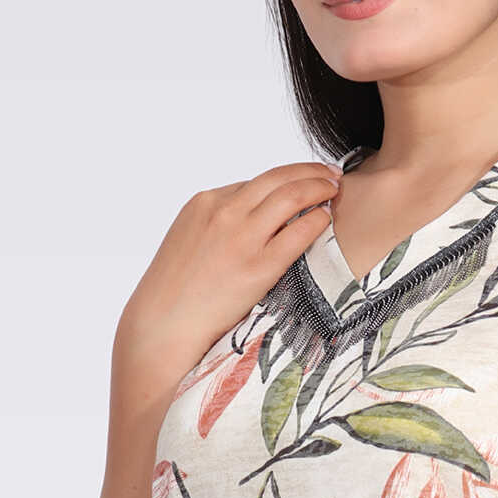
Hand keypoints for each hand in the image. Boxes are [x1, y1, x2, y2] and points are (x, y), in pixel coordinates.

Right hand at [114, 160, 342, 384]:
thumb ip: (218, 225)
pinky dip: (317, 220)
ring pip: (291, 195)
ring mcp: (242, 238)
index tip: (301, 181)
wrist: (162, 325)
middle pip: (278, 178)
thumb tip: (251, 221)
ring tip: (335, 188)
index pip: (254, 183)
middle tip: (330, 174)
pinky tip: (326, 220)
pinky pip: (299, 232)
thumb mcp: (189, 240)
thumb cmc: (175, 292)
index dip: (283, 180)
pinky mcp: (258, 266)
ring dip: (319, 186)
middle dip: (309, 171)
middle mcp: (224, 212)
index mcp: (204, 203)